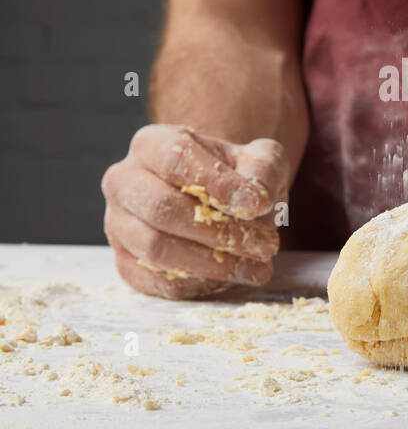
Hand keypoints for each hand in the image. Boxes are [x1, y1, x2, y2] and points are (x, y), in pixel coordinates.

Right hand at [102, 125, 288, 298]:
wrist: (214, 202)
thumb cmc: (234, 177)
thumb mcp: (259, 160)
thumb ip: (263, 169)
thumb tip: (255, 200)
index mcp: (152, 144)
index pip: (176, 159)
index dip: (218, 184)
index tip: (256, 205)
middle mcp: (124, 181)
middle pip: (161, 208)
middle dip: (219, 232)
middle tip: (266, 245)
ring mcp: (119, 224)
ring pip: (156, 248)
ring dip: (212, 263)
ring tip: (256, 266)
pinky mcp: (125, 263)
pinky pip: (155, 280)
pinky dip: (196, 283)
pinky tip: (230, 278)